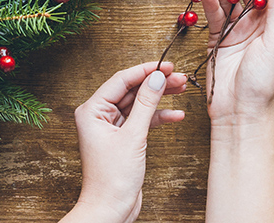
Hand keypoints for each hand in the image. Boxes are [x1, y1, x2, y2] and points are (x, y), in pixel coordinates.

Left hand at [62, 61, 186, 222]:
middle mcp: (99, 116)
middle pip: (131, 91)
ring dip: (159, 98)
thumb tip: (157, 78)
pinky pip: (142, 121)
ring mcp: (111, 127)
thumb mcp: (133, 136)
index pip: (121, 80)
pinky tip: (176, 115)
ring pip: (138, 104)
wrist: (110, 210)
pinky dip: (158, 118)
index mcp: (92, 110)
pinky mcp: (123, 139)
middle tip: (178, 77)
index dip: (145, 71)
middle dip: (155, 84)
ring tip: (182, 90)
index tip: (166, 65)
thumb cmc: (111, 179)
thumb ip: (146, 104)